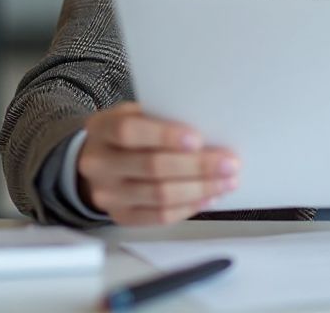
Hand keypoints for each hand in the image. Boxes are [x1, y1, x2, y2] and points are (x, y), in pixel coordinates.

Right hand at [77, 102, 239, 225]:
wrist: (99, 158)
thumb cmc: (131, 130)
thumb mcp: (137, 112)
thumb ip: (164, 116)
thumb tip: (210, 128)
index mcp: (102, 128)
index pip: (130, 131)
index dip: (165, 135)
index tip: (198, 139)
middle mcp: (99, 164)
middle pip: (151, 167)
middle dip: (196, 166)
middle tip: (230, 163)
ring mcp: (107, 195)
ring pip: (159, 196)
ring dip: (199, 189)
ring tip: (227, 181)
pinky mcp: (121, 216)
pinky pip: (158, 217)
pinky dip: (188, 207)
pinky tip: (209, 197)